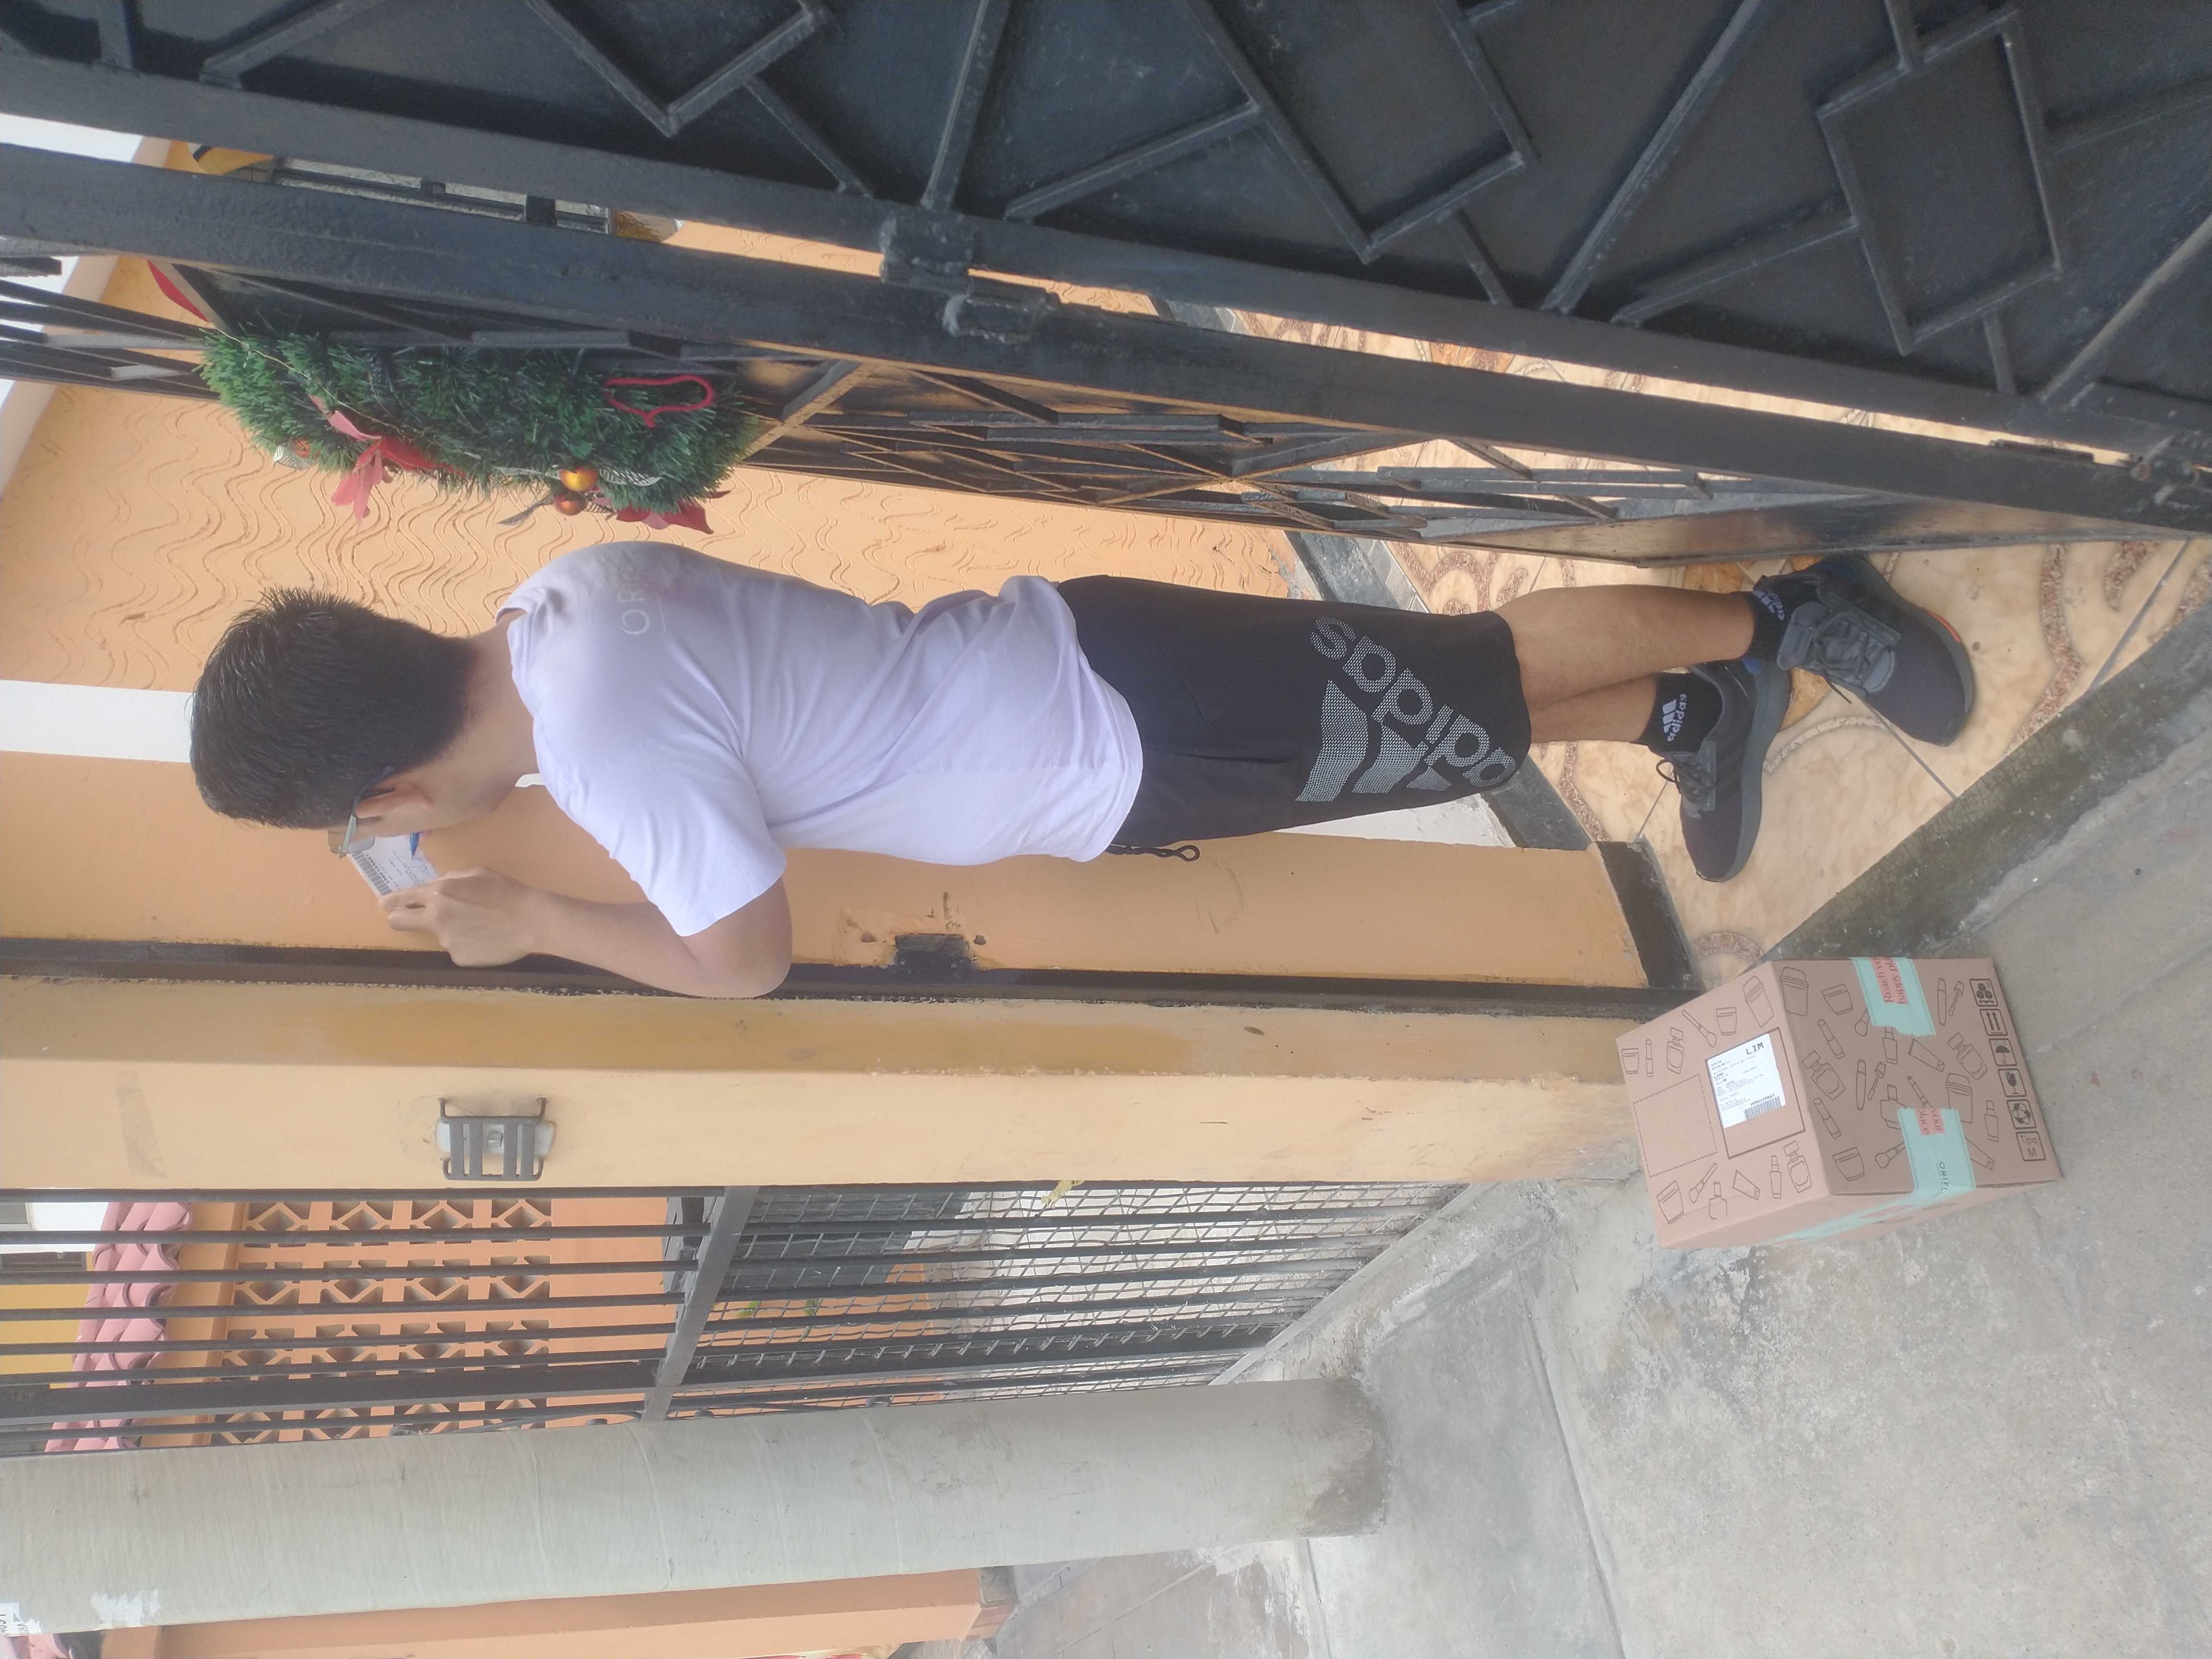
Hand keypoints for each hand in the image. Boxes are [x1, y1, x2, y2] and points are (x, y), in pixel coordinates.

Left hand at [381, 867, 545, 965]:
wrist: (530, 920)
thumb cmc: (506, 892)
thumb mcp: (477, 874)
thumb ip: (452, 879)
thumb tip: (439, 886)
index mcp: (439, 893)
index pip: (404, 898)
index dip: (392, 901)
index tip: (384, 904)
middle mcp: (436, 917)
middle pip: (399, 922)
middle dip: (397, 918)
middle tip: (404, 918)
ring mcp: (446, 940)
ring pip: (440, 935)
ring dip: (452, 930)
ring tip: (480, 926)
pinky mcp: (459, 958)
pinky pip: (458, 949)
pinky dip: (468, 944)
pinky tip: (487, 939)